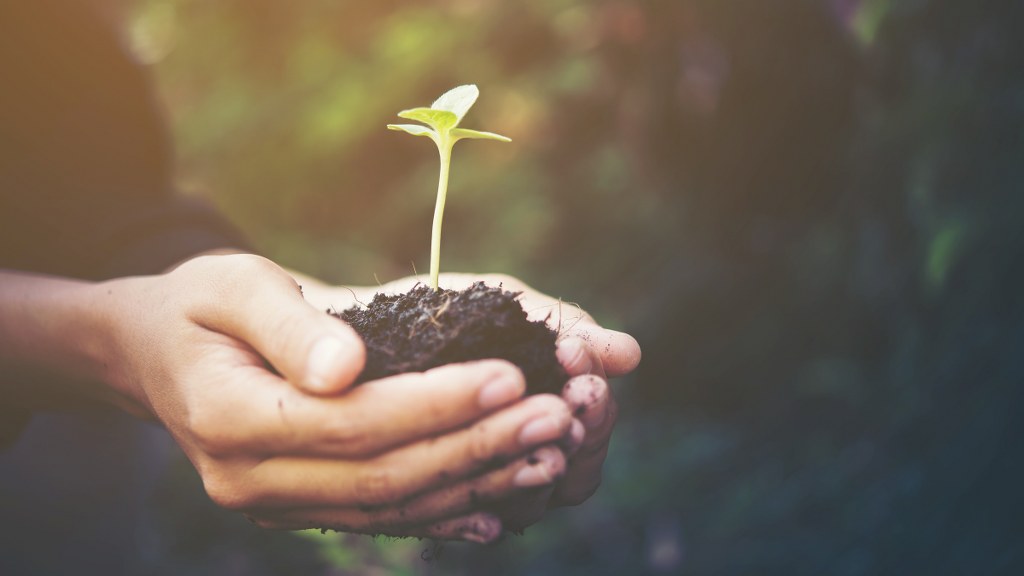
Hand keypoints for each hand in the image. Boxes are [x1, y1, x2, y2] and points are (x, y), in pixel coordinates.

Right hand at [95, 255, 574, 541]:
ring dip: (476, 480)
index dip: (437, 404)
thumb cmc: (199, 305)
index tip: (510, 374)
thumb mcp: (232, 286)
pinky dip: (443, 509)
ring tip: (548, 453)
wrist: (154, 353)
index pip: (353, 423)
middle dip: (476, 445)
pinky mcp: (299, 505)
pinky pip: (379, 516)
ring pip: (390, 505)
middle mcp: (251, 478)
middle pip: (383, 473)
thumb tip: (347, 366)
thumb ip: (290, 325)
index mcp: (230, 418)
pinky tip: (500, 502)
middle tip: (555, 416)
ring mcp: (275, 503)